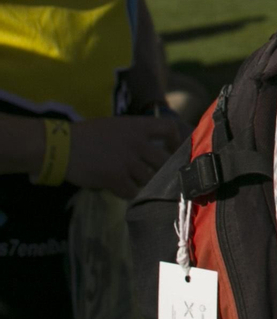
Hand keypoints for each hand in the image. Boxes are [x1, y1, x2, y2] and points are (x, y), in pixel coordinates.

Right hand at [66, 116, 183, 199]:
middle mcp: (137, 142)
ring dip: (140, 182)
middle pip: (163, 161)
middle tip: (150, 175)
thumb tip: (151, 151)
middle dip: (159, 170)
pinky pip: (132, 192)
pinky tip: (118, 189)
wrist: (60, 146)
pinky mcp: (116, 178)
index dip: (175, 141)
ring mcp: (127, 161)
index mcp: (137, 126)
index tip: (171, 150)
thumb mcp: (115, 126)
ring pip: (148, 178)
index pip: (169, 128)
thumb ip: (135, 135)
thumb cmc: (85, 136)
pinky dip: (127, 193)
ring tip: (127, 180)